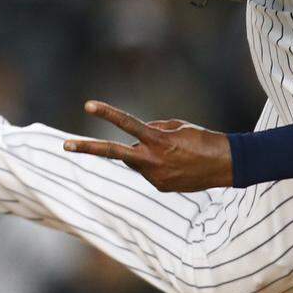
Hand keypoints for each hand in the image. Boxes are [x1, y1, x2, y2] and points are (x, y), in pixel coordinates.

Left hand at [64, 100, 233, 191]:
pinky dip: (158, 164)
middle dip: (88, 148)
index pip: (127, 124)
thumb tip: (137, 136)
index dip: (107, 113)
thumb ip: (154, 128)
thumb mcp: (178, 126)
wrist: (227, 165)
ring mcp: (154, 177)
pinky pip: (149, 171)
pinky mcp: (160, 187)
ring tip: (176, 152)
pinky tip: (180, 164)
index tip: (88, 105)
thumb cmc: (204, 139)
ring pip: (136, 160)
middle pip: (114, 153)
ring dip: (145, 153)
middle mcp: (152, 160)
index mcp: (158, 140)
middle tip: (65, 145)